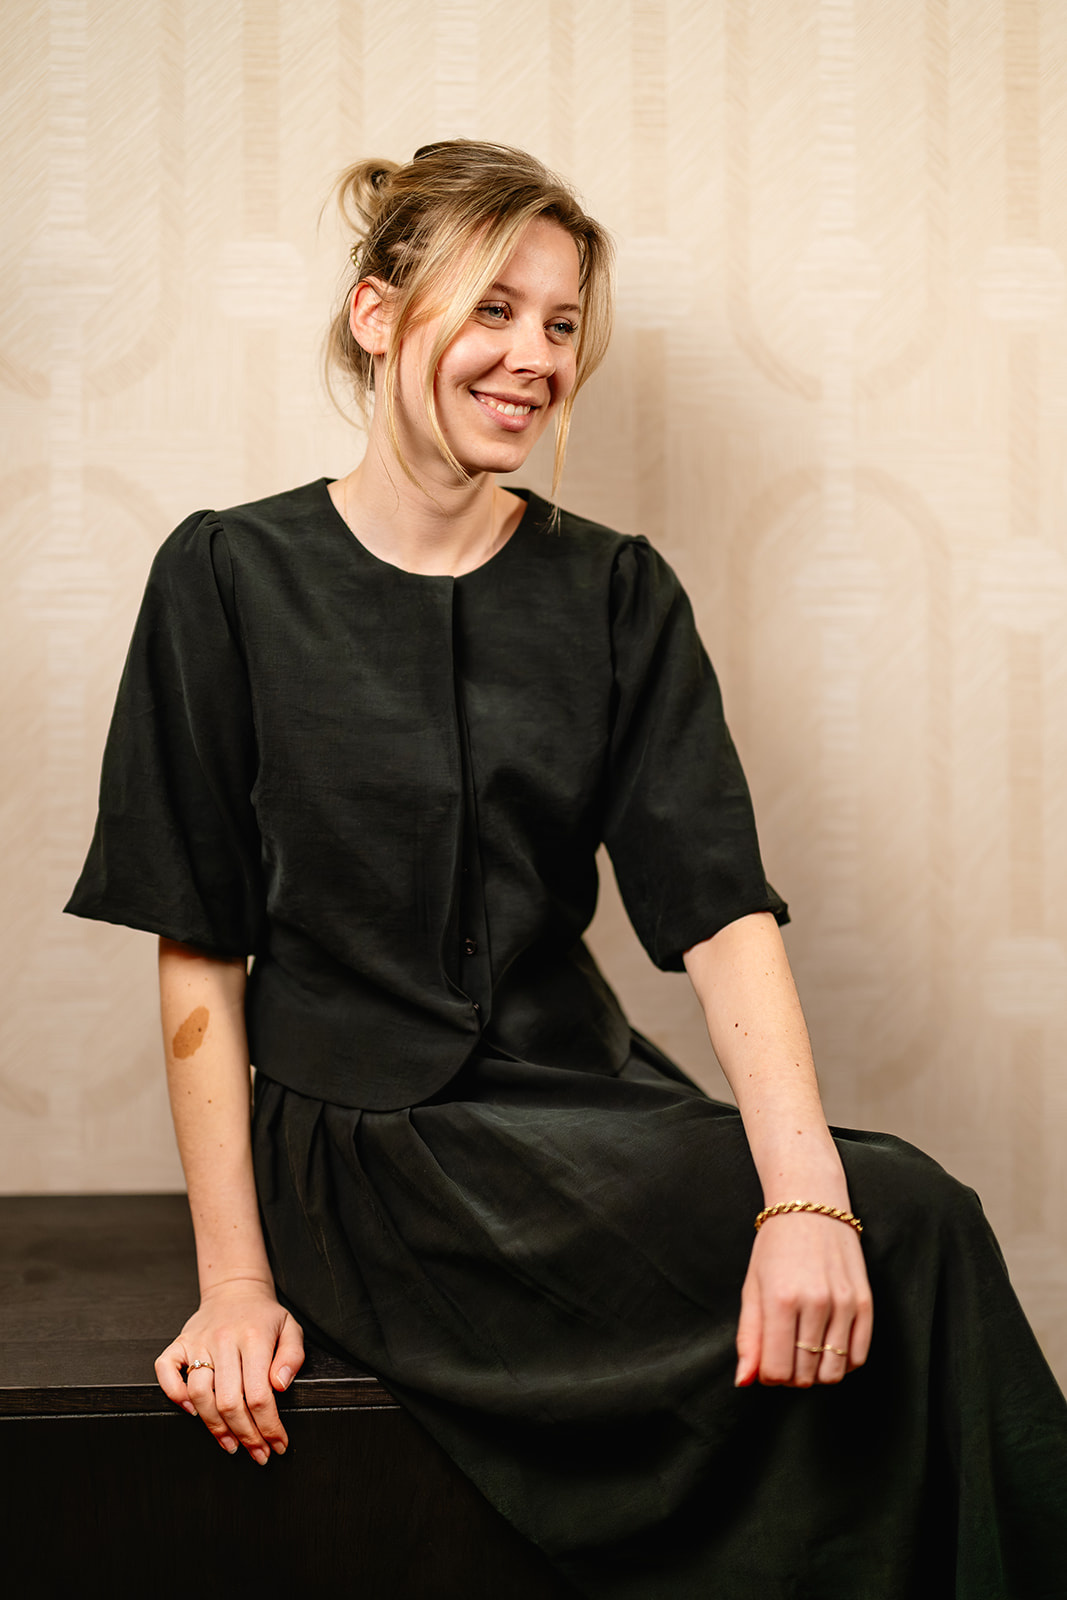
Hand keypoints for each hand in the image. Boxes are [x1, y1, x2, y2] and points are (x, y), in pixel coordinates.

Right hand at [155, 1278, 304, 1462]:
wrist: (236, 1289)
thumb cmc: (265, 1317)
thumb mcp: (291, 1329)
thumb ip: (292, 1357)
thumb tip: (280, 1386)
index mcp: (254, 1337)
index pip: (260, 1394)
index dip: (269, 1426)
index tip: (278, 1444)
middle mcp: (223, 1340)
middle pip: (229, 1402)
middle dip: (246, 1436)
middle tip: (258, 1454)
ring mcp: (198, 1341)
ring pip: (199, 1394)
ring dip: (214, 1427)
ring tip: (231, 1444)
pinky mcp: (179, 1342)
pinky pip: (165, 1370)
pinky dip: (173, 1393)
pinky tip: (192, 1411)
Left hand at [734, 1213, 872, 1387]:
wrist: (811, 1205)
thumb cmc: (776, 1246)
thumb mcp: (753, 1287)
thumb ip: (748, 1337)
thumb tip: (744, 1381)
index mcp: (780, 1299)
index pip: (776, 1371)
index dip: (768, 1376)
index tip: (767, 1362)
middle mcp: (815, 1303)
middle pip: (805, 1375)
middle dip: (791, 1375)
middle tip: (785, 1352)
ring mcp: (844, 1303)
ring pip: (833, 1372)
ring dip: (816, 1373)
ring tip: (806, 1351)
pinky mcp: (865, 1302)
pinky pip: (859, 1357)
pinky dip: (843, 1363)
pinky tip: (828, 1346)